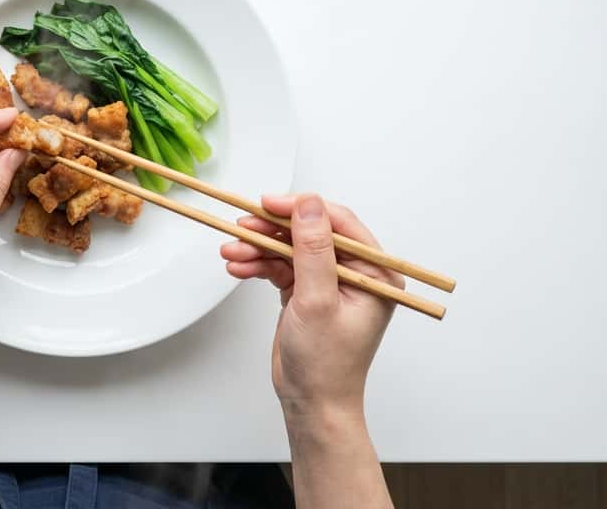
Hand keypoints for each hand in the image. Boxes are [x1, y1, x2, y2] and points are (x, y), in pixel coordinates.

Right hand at [220, 194, 402, 416]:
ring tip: (231, 251)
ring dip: (259, 248)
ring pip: (290, 248)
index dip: (302, 209)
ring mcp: (329, 282)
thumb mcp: (318, 302)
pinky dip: (259, 265)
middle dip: (273, 230)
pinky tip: (238, 266)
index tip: (269, 203)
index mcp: (375, 273)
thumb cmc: (326, 365)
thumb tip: (309, 205)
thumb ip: (314, 251)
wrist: (311, 403)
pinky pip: (281, 266)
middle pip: (309, 233)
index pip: (339, 224)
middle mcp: (355, 273)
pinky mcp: (306, 292)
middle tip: (243, 226)